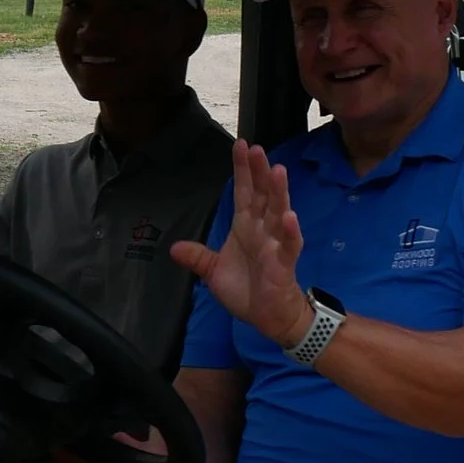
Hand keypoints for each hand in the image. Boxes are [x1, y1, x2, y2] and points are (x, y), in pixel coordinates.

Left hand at [172, 141, 316, 348]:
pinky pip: (288, 245)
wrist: (267, 318)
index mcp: (246, 226)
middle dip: (259, 172)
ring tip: (277, 170)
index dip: (242, 170)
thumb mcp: (214, 272)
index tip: (241, 145)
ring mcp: (275, 244)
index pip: (244, 192)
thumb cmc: (247, 290)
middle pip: (261, 195)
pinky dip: (289, 231)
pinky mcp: (284, 263)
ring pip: (278, 212)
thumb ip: (198, 257)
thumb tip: (174, 247)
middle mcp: (262, 229)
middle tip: (256, 148)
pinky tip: (289, 216)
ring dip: (278, 192)